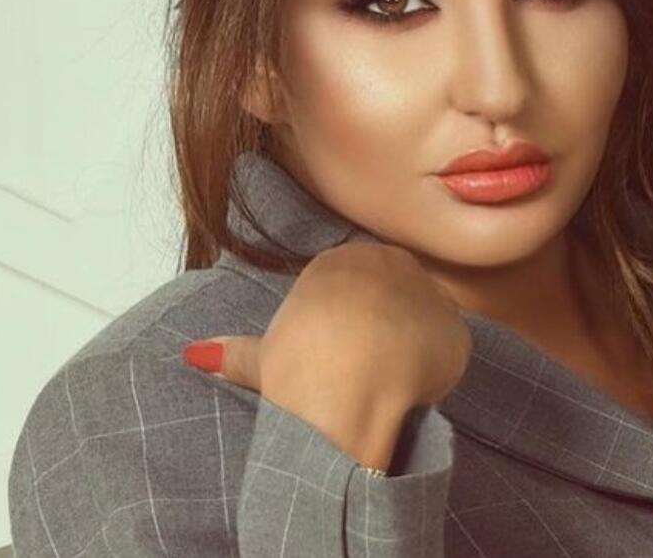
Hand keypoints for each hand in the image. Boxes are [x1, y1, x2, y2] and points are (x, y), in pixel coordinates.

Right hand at [182, 241, 472, 468]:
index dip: (346, 328)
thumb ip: (238, 353)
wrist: (349, 376)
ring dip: (410, 350)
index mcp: (337, 262)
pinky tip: (414, 389)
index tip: (337, 356)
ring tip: (386, 384)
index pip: (351, 287)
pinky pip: (448, 350)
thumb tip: (197, 354)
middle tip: (362, 373)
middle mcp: (387, 263)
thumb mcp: (263, 357)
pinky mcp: (455, 324)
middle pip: (390, 298)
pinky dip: (435, 372)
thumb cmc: (301, 363)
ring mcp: (425, 290)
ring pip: (421, 322)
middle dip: (382, 333)